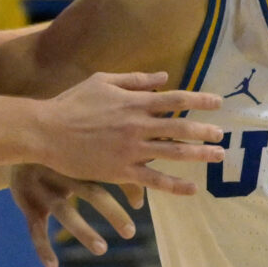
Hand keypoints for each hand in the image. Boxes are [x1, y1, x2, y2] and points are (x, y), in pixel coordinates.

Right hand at [9, 164, 139, 266]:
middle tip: (130, 233)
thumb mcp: (84, 158)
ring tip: (102, 249)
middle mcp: (62, 171)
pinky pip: (35, 229)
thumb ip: (114, 175)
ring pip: (64, 211)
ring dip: (83, 230)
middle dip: (112, 212)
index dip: (129, 187)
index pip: (111, 172)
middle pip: (91, 191)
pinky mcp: (26, 204)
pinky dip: (42, 248)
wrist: (15, 144)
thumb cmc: (63, 155)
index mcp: (82, 157)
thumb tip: (139, 204)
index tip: (139, 207)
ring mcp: (42, 188)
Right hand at [32, 72, 224, 194]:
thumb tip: (163, 77)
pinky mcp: (120, 170)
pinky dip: (175, 185)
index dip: (199, 99)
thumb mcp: (101, 82)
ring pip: (173, 152)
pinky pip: (154, 180)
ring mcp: (130, 149)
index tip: (218, 102)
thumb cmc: (70, 104)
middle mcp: (137, 124)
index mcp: (133, 102)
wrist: (45, 131)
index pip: (174, 98)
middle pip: (180, 126)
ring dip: (200, 154)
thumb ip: (134, 80)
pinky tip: (193, 189)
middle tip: (222, 134)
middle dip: (205, 129)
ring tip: (219, 156)